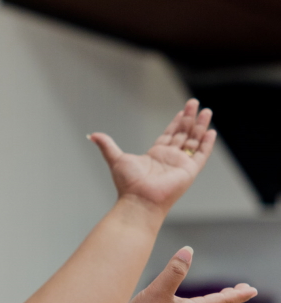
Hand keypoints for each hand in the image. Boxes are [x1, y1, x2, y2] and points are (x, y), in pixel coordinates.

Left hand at [89, 99, 215, 213]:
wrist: (138, 200)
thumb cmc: (127, 184)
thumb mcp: (115, 158)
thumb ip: (106, 145)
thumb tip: (91, 135)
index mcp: (155, 155)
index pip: (169, 134)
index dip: (176, 122)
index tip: (182, 110)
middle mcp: (170, 159)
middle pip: (183, 134)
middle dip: (189, 118)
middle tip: (194, 103)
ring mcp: (180, 165)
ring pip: (194, 141)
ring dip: (200, 126)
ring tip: (206, 110)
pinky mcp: (189, 171)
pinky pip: (201, 155)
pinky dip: (207, 144)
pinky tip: (211, 132)